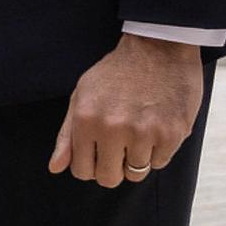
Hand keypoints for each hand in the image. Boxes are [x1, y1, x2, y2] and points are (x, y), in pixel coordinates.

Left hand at [48, 33, 202, 187]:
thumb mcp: (83, 95)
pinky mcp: (171, 134)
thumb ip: (67, 134)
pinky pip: (160, 163)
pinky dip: (158, 149)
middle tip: (121, 142)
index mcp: (86, 118)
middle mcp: (112, 127)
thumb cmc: (118, 72)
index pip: (82, 170)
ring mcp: (143, 132)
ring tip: (140, 128)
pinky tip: (156, 124)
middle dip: (113, 166)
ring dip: (137, 157)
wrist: (159, 47)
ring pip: (136, 174)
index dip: (90, 164)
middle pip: (109, 178)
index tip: (99, 150)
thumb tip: (55, 168)